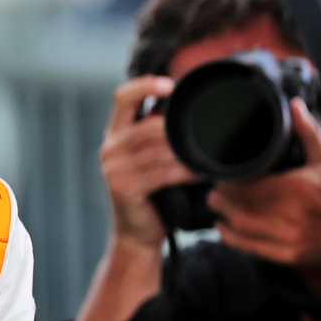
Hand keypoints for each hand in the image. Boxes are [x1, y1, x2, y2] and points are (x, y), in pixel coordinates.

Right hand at [99, 77, 197, 252]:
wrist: (136, 235)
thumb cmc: (152, 195)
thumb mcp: (151, 160)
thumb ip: (160, 138)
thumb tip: (194, 114)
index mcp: (115, 134)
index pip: (123, 96)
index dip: (146, 85)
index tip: (171, 85)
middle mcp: (110, 147)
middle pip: (149, 125)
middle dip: (180, 130)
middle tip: (211, 131)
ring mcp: (113, 168)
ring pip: (158, 149)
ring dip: (187, 153)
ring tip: (210, 154)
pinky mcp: (123, 187)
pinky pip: (160, 173)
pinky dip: (184, 172)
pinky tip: (200, 174)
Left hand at [208, 98, 320, 266]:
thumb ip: (307, 132)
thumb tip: (294, 106)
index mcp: (298, 188)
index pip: (249, 184)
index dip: (230, 178)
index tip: (224, 171)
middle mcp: (290, 215)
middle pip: (239, 205)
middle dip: (222, 194)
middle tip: (217, 185)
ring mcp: (286, 238)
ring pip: (240, 226)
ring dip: (223, 213)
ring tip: (217, 202)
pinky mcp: (285, 255)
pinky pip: (249, 247)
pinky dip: (231, 237)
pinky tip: (224, 226)